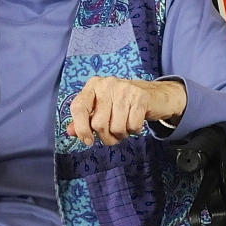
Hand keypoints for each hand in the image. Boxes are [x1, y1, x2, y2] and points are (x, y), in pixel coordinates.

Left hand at [67, 77, 186, 145]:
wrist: (155, 95)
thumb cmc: (123, 104)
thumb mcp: (102, 108)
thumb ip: (85, 119)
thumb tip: (70, 132)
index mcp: (93, 86)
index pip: (78, 107)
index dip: (81, 128)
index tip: (88, 141)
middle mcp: (107, 84)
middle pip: (98, 123)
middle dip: (106, 136)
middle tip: (114, 133)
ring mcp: (125, 89)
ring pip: (116, 127)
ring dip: (122, 134)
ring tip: (126, 125)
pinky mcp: (141, 97)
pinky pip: (133, 126)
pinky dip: (134, 130)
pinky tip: (136, 121)